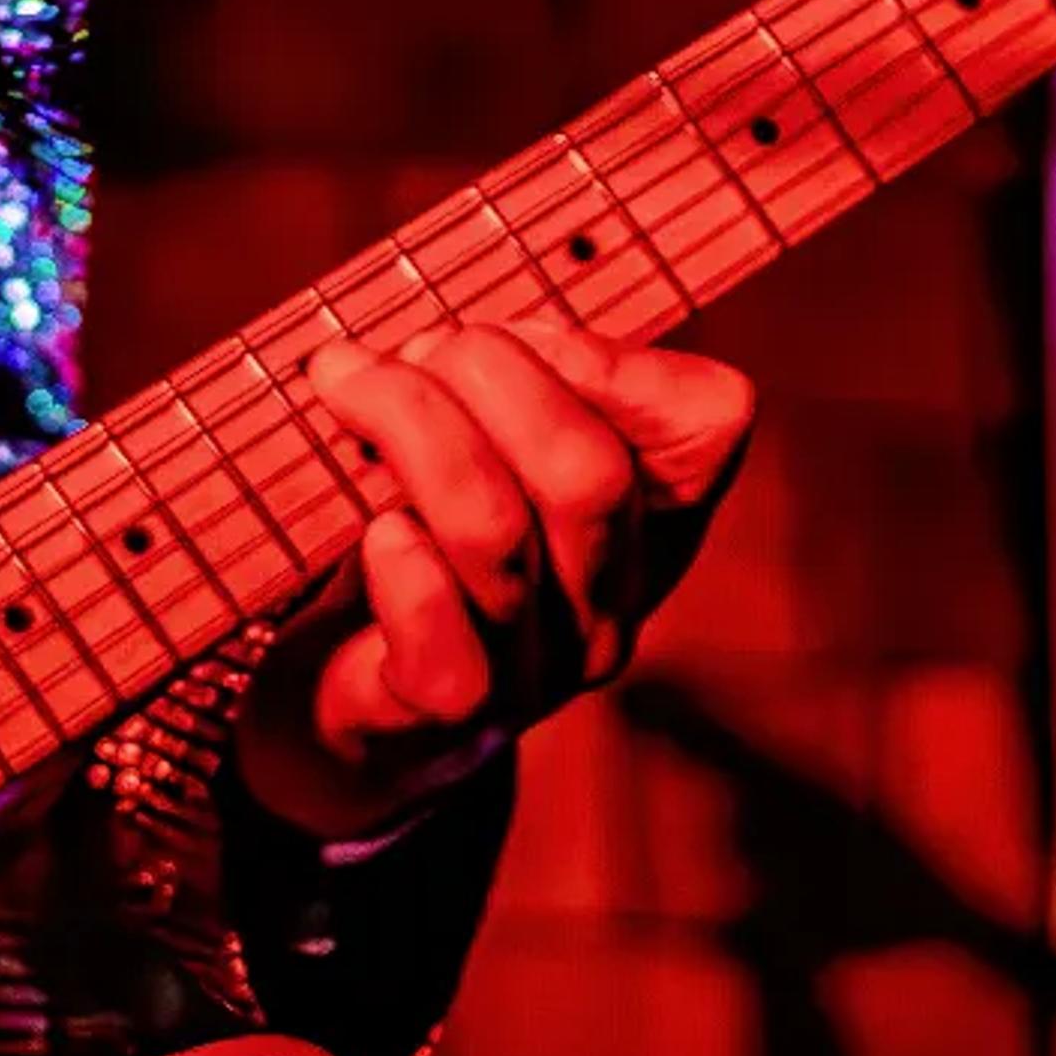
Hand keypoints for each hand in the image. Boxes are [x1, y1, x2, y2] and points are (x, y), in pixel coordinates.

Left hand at [237, 316, 754, 846]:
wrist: (369, 704)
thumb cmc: (426, 527)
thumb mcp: (484, 429)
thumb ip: (495, 373)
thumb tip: (437, 342)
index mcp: (651, 517)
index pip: (709, 417)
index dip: (603, 354)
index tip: (506, 334)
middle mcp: (612, 602)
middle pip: (588, 472)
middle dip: (478, 372)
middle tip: (391, 355)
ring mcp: (539, 672)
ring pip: (496, 532)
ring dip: (410, 432)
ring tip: (346, 392)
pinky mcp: (448, 720)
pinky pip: (445, 645)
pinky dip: (403, 572)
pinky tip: (378, 533)